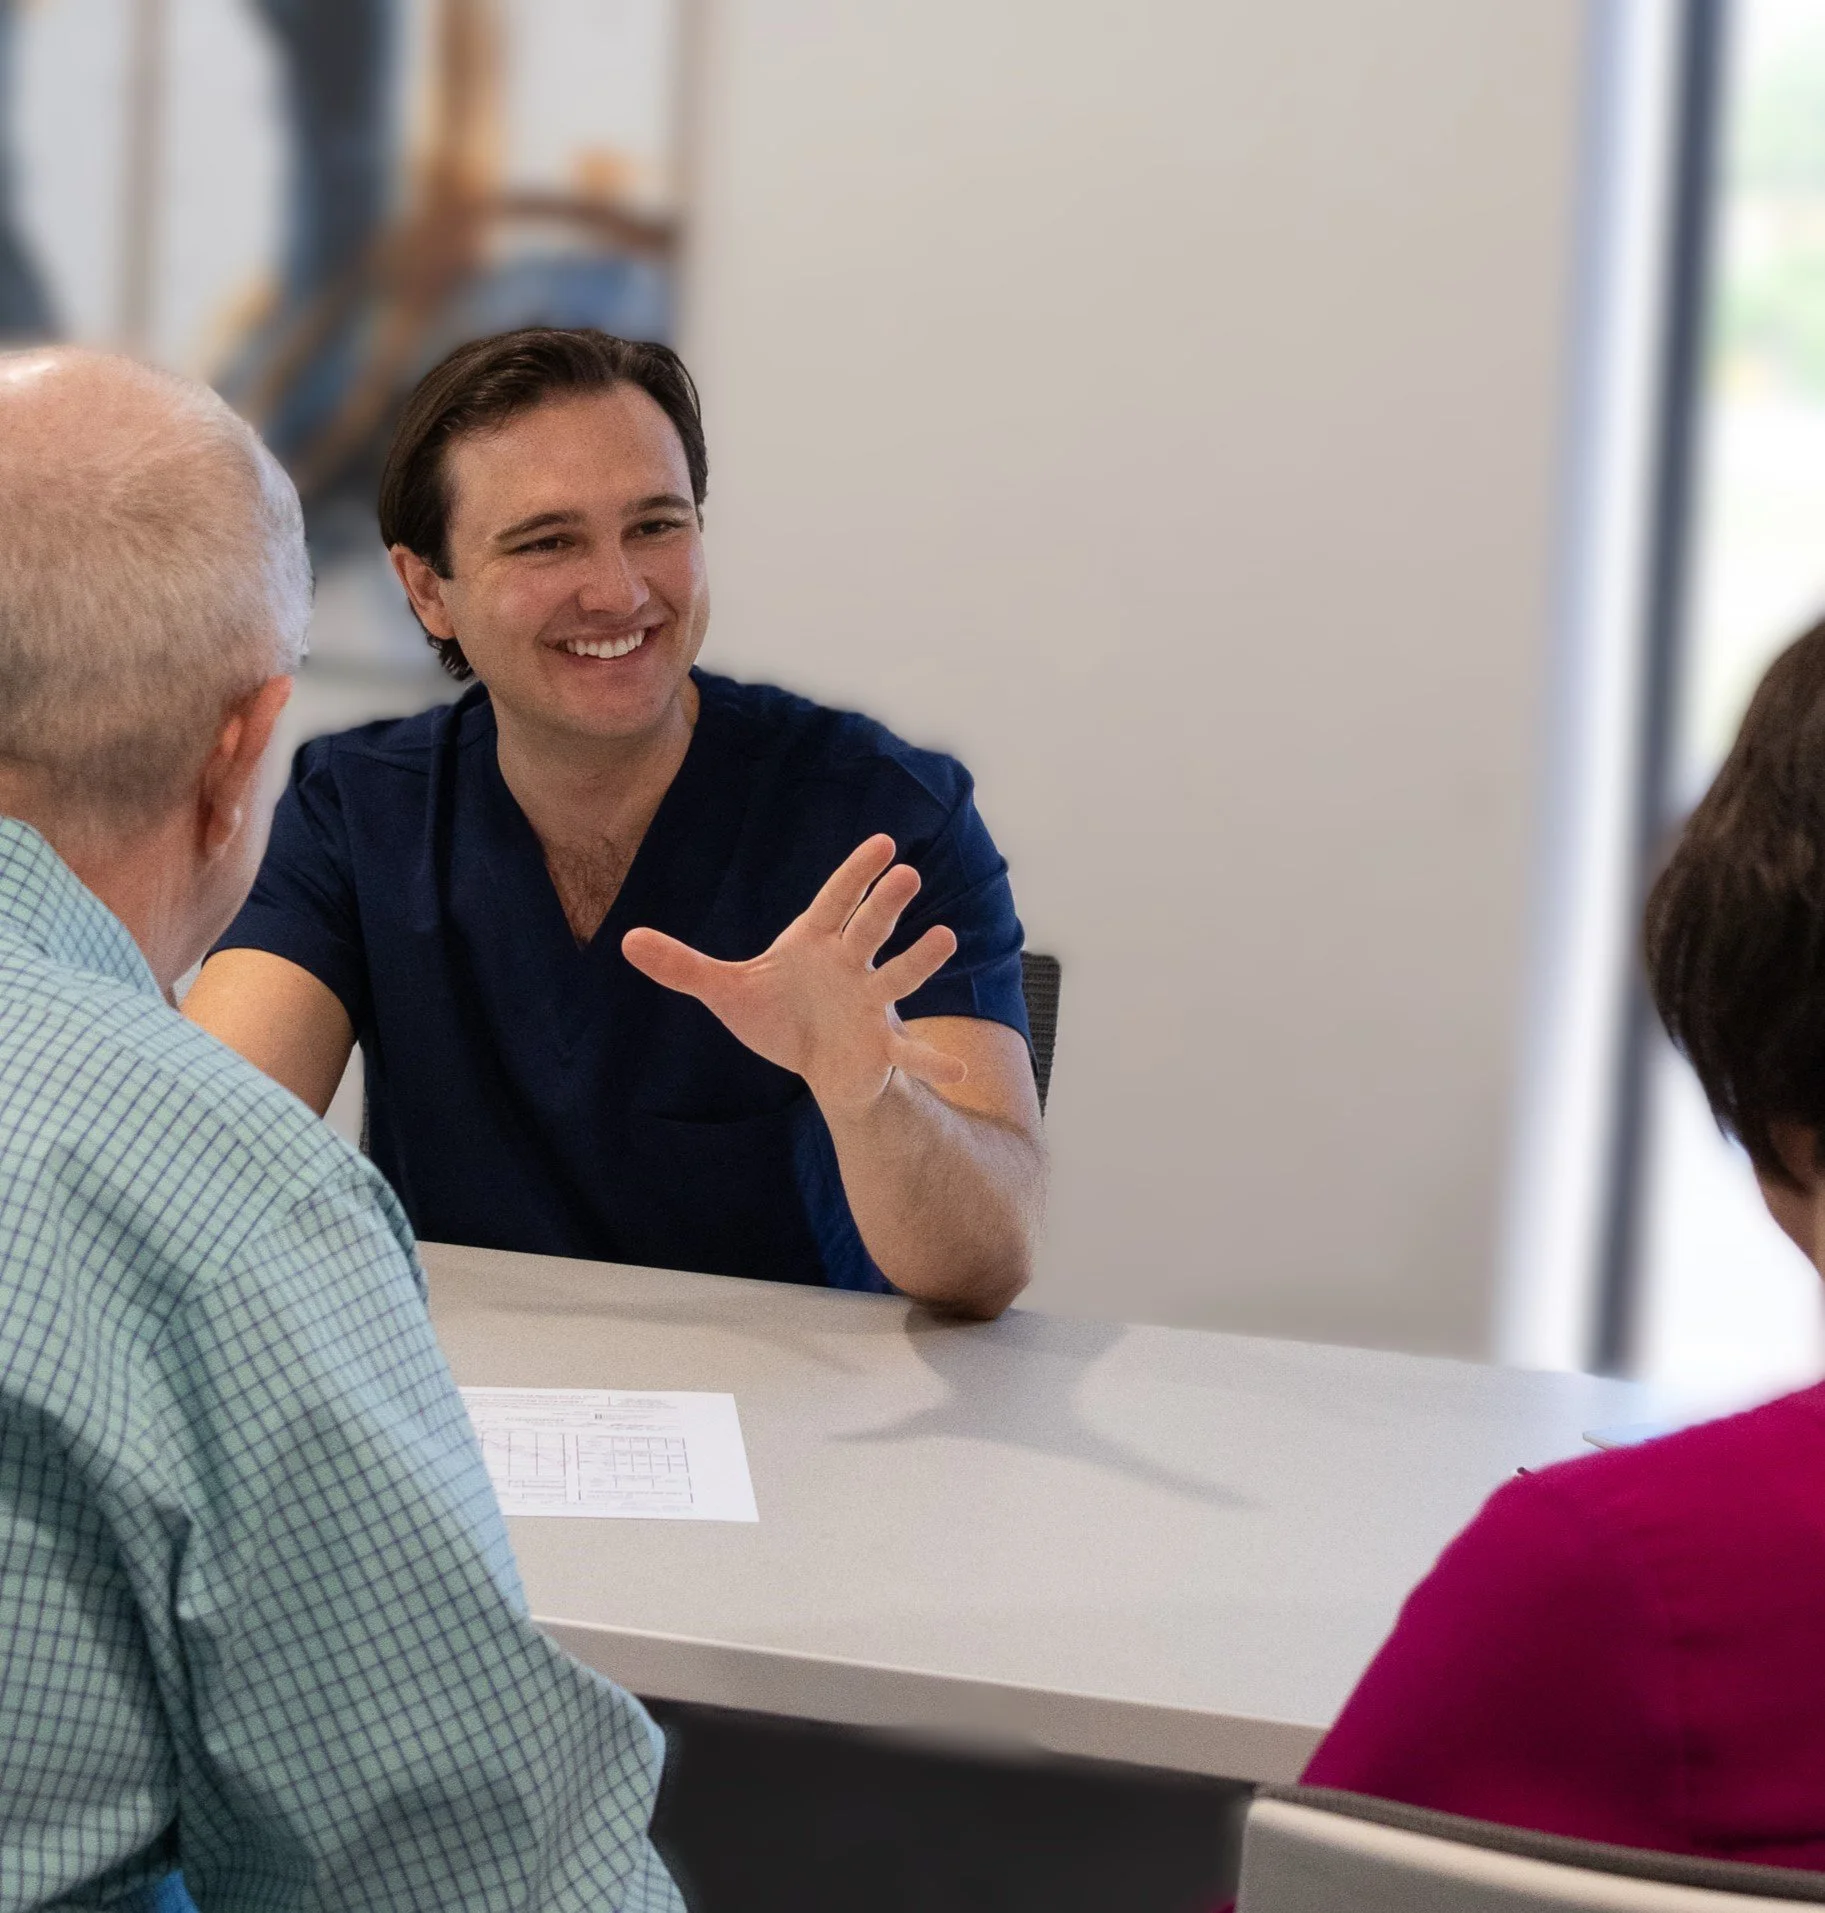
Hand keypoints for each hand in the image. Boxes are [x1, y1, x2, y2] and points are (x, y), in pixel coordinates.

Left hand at [621, 835, 966, 1114]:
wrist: (814, 1061)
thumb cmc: (778, 1014)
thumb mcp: (725, 990)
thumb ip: (683, 966)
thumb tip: (625, 941)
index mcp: (817, 942)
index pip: (837, 900)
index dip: (857, 872)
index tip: (883, 843)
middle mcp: (850, 965)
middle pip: (868, 929)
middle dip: (885, 904)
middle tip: (907, 874)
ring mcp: (869, 1004)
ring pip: (897, 977)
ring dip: (920, 960)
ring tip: (945, 938)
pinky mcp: (879, 1047)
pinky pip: (907, 1053)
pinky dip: (930, 1062)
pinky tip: (952, 1071)